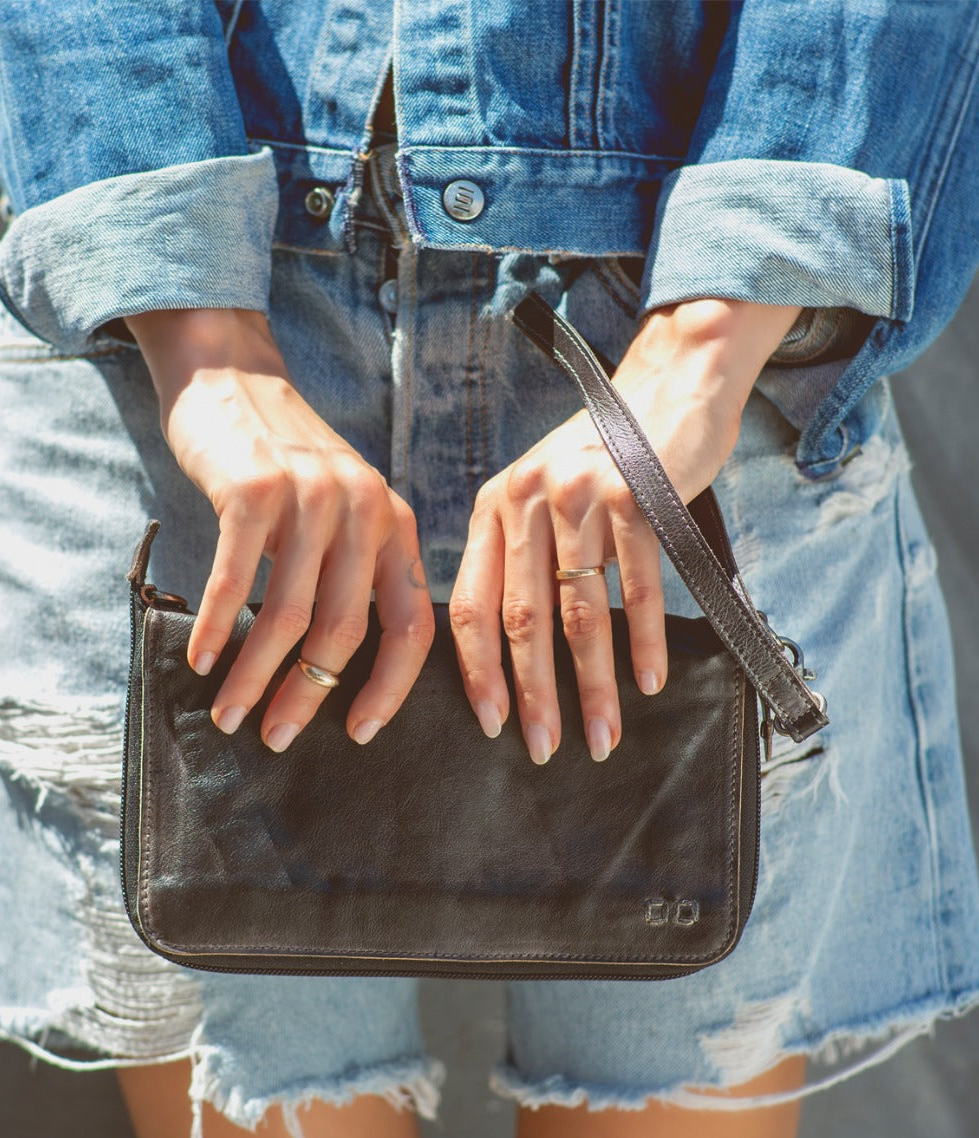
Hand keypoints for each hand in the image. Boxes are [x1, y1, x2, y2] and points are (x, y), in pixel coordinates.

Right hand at [125, 307, 434, 751]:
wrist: (233, 378)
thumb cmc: (286, 463)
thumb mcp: (346, 508)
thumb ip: (356, 571)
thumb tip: (339, 672)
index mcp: (395, 524)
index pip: (412, 625)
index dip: (390, 688)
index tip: (359, 732)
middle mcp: (364, 510)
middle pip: (346, 631)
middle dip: (308, 696)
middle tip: (276, 737)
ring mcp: (311, 497)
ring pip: (289, 615)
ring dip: (256, 676)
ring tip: (230, 714)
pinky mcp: (254, 489)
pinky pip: (235, 580)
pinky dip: (217, 629)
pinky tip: (201, 661)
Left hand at [449, 298, 801, 764]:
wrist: (668, 386)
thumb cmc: (604, 456)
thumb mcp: (541, 493)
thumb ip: (521, 553)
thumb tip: (509, 649)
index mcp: (493, 508)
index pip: (471, 606)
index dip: (479, 672)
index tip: (491, 724)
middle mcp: (525, 500)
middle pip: (522, 620)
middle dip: (533, 695)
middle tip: (543, 749)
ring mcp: (580, 496)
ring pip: (581, 613)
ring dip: (592, 684)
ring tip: (602, 736)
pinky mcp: (635, 494)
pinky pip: (638, 587)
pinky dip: (644, 640)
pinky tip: (648, 682)